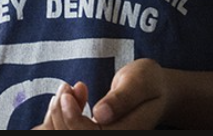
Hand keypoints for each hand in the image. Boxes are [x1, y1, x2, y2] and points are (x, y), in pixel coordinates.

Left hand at [38, 60, 169, 129]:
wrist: (154, 90)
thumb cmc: (149, 81)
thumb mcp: (140, 81)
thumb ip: (122, 98)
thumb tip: (100, 114)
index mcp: (129, 132)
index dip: (73, 119)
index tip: (67, 94)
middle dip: (61, 115)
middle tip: (65, 87)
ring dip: (58, 116)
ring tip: (66, 91)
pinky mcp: (94, 134)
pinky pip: (67, 131)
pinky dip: (59, 117)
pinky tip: (68, 100)